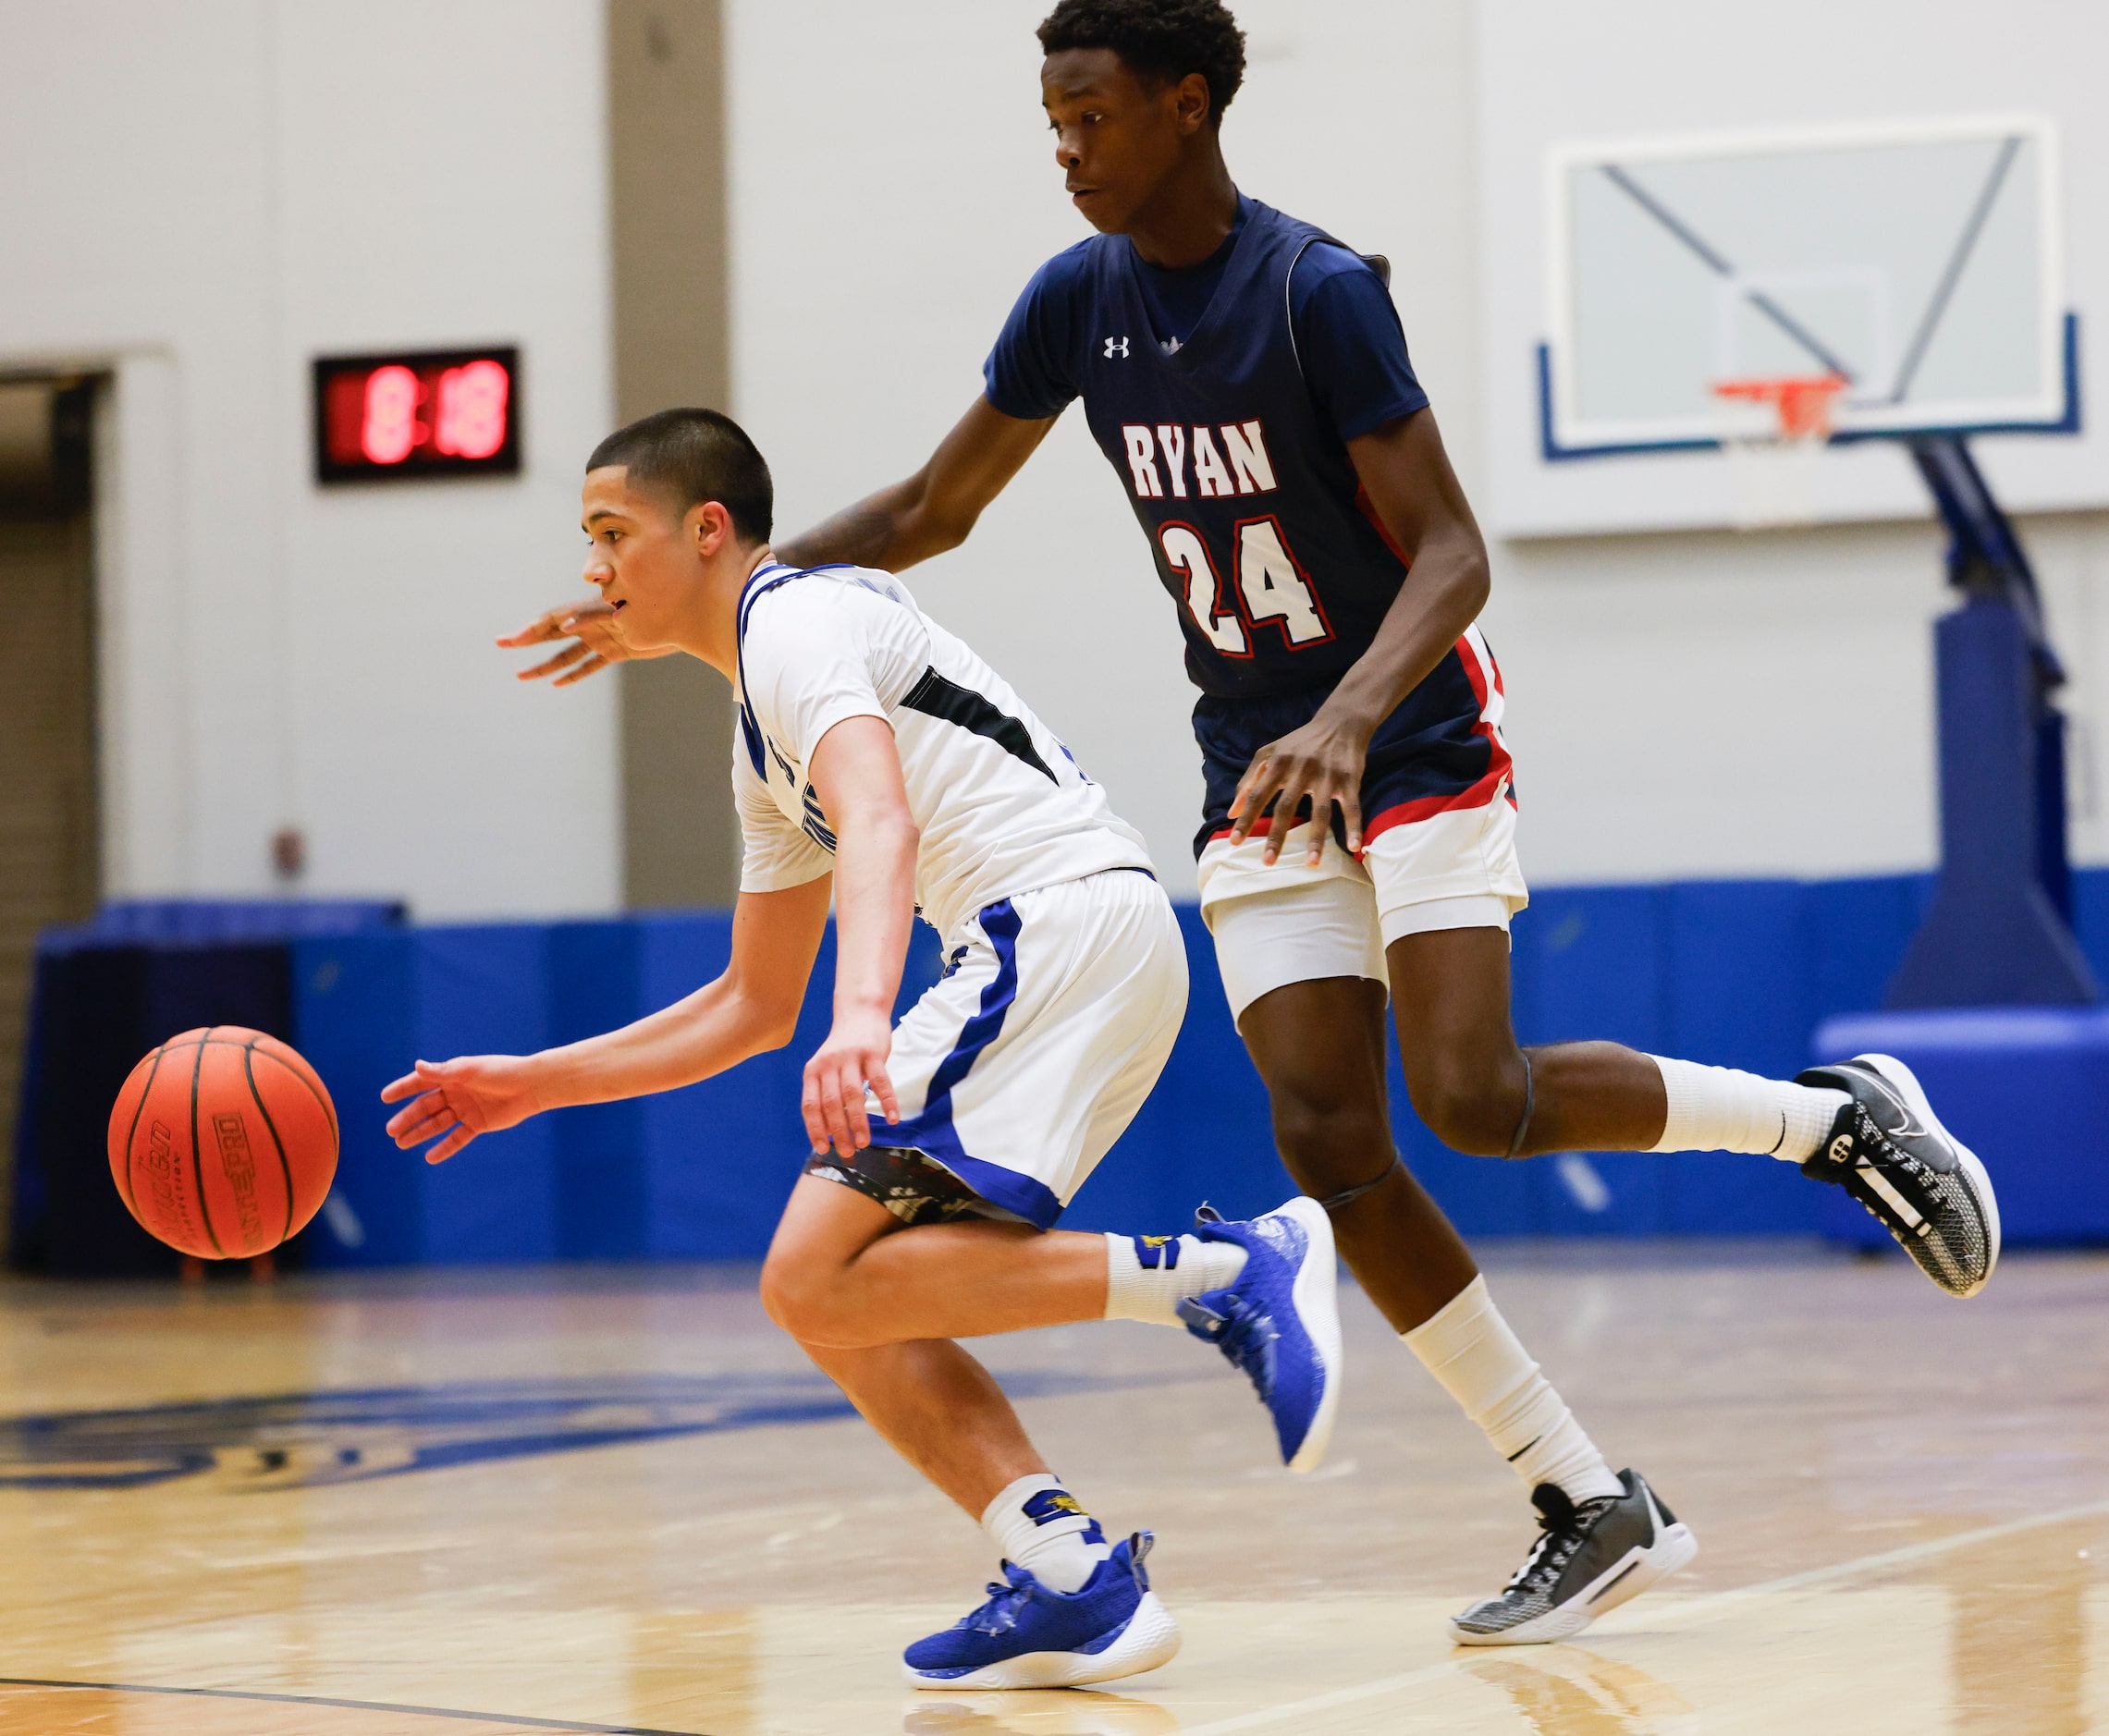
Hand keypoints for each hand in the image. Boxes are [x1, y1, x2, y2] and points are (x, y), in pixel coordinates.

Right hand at [380, 1055, 543, 1163]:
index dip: (403, 1089)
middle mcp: (456, 1092)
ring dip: (420, 1133)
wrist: (531, 1086)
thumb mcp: (469, 1071)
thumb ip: (443, 1072)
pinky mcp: (478, 1124)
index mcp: (452, 1075)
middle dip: (408, 1118)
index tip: (384, 1097)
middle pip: (426, 1107)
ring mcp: (466, 1109)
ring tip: (401, 1144)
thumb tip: (417, 1066)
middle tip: (391, 1131)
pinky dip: (444, 1147)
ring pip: (438, 1123)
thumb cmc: (501, 1072)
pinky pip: (457, 1138)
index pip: (421, 1082)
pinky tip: (429, 1157)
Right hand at [496, 599, 675, 685]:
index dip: (531, 630)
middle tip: (501, 643)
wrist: (682, 618)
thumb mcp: (622, 609)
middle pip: (552, 635)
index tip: (512, 640)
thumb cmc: (652, 607)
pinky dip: (574, 675)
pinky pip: (589, 666)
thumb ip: (593, 615)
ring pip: (566, 656)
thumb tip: (565, 625)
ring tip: (522, 675)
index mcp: (588, 611)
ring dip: (545, 666)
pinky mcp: (616, 652)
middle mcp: (590, 625)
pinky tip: (557, 683)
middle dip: (527, 640)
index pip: (552, 620)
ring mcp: (602, 639)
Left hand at [800, 1009, 899, 1156]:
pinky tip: (893, 1118)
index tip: (823, 1149)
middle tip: (847, 1152)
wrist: (860, 1013)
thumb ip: (824, 1094)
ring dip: (858, 1122)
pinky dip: (887, 1101)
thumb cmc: (843, 1049)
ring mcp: (851, 1058)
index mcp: (813, 1071)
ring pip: (853, 1095)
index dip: (815, 1129)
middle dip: (839, 1131)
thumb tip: (828, 1132)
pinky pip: (880, 1081)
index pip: (810, 1105)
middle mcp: (828, 1064)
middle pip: (832, 1104)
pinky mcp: (873, 1053)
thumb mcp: (826, 1068)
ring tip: (864, 1142)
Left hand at [1226, 710, 1372, 866]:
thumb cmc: (1300, 743)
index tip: (1235, 841)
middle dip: (1276, 835)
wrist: (1340, 722)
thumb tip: (1230, 812)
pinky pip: (1351, 806)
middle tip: (1268, 862)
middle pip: (1286, 806)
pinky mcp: (1350, 778)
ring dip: (1316, 838)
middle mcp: (1301, 769)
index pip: (1257, 795)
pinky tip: (1353, 846)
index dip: (1246, 818)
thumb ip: (1249, 780)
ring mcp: (1327, 775)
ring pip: (1320, 810)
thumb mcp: (1269, 754)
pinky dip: (1353, 826)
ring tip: (1311, 863)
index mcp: (1278, 763)